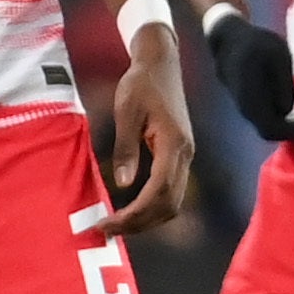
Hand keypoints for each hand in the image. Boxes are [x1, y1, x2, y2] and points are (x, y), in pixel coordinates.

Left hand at [103, 29, 197, 232]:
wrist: (162, 63)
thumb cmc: (141, 83)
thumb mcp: (127, 111)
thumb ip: (126, 148)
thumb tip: (122, 184)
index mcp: (173, 144)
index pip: (158, 191)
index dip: (134, 214)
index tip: (108, 223)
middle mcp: (185, 154)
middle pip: (169, 204)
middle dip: (140, 223)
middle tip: (108, 230)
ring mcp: (185, 156)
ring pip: (173, 201)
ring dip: (147, 218)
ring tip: (118, 224)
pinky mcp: (179, 155)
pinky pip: (170, 191)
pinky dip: (152, 206)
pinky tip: (131, 208)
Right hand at [204, 9, 293, 140]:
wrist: (230, 41)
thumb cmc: (257, 43)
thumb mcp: (276, 55)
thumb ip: (282, 81)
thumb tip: (287, 109)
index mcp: (251, 97)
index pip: (272, 128)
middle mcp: (246, 110)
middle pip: (273, 134)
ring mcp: (246, 111)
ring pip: (271, 129)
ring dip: (291, 127)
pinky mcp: (250, 108)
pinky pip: (269, 122)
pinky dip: (285, 120)